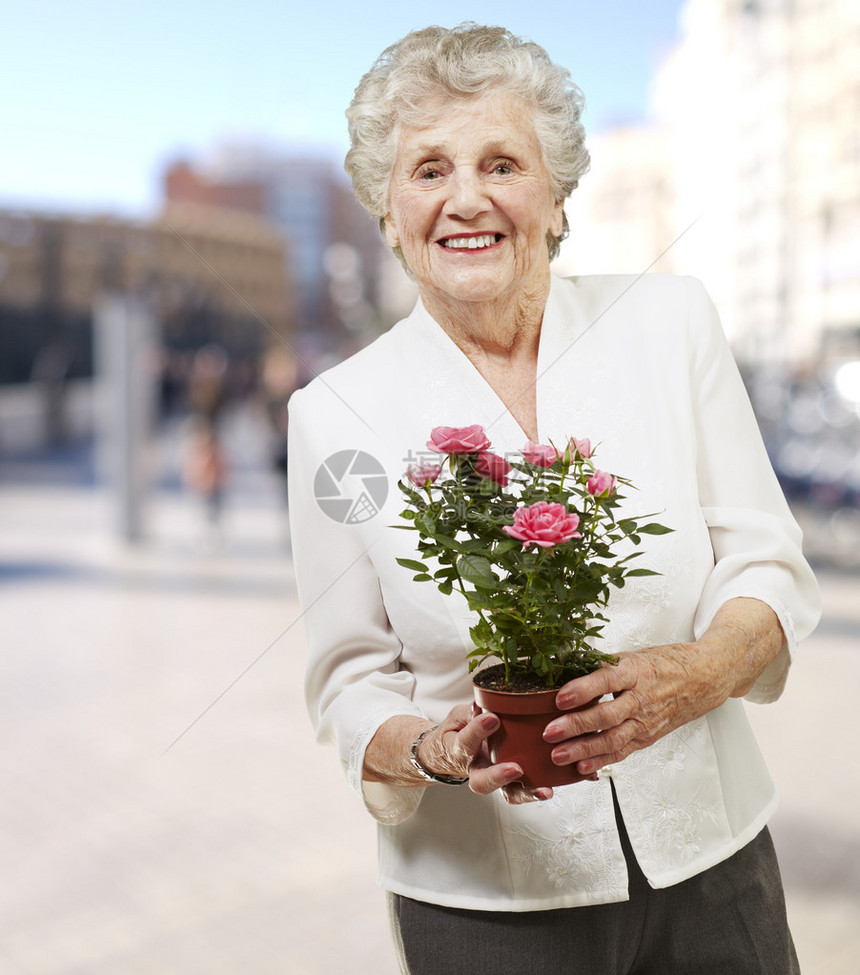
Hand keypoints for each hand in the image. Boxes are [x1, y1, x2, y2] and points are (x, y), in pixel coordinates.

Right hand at [418, 703, 565, 803]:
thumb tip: (480, 705)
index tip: (492, 718)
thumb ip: (470, 712)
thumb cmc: (460, 729)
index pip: (466, 742)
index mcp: (461, 750)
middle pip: (483, 782)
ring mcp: (496, 779)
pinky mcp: (513, 782)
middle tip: (515, 769)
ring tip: (545, 790)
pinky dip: (543, 789)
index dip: (477, 731)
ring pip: (508, 793)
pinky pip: (526, 790)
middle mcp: (478, 770)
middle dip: (499, 777)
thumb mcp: (459, 715)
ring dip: (527, 793)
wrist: (455, 750)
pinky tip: (563, 783)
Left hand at [542, 641, 730, 775]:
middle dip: (576, 726)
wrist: (701, 680)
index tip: (560, 698)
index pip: (607, 680)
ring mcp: (645, 722)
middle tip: (550, 732)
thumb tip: (566, 665)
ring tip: (558, 755)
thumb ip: (602, 664)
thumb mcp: (633, 656)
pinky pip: (622, 751)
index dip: (583, 689)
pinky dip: (601, 761)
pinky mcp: (646, 737)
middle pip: (607, 716)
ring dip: (584, 750)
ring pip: (613, 740)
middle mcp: (641, 699)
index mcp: (637, 672)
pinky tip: (581, 767)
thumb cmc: (664, 664)